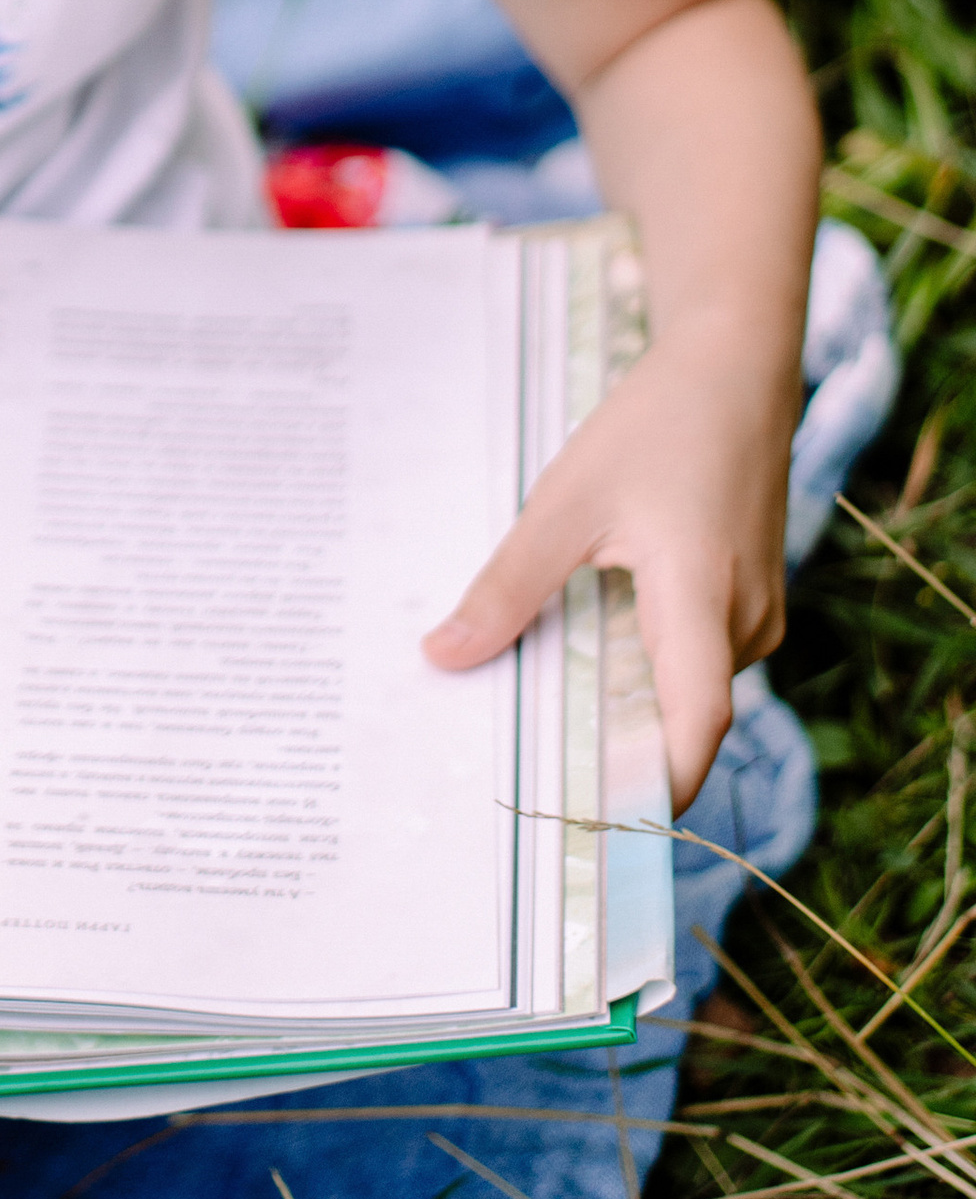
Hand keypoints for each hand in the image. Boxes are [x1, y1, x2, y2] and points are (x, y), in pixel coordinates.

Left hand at [421, 328, 799, 809]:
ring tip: (541, 699)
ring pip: (683, 686)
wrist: (735, 370)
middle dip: (610, 747)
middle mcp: (744, 624)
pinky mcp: (749, 602)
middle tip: (528, 772)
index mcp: (703, 601)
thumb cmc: (654, 426)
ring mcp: (755, 616)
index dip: (649, 786)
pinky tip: (587, 640)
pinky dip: (642, 661)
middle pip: (677, 716)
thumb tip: (442, 657)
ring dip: (622, 697)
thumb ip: (508, 586)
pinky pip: (693, 656)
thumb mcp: (564, 501)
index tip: (590, 827)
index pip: (693, 727)